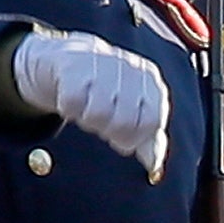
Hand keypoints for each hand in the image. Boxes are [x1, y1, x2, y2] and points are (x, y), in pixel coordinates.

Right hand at [13, 28, 169, 166]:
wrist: (71, 58)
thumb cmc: (109, 90)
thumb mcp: (134, 111)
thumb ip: (148, 139)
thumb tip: (153, 164)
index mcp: (150, 81)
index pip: (151, 121)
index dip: (135, 137)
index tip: (121, 136)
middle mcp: (130, 69)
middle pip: (124, 121)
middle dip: (110, 131)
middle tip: (102, 122)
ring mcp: (102, 64)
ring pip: (97, 114)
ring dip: (89, 120)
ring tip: (88, 107)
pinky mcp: (73, 66)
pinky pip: (72, 103)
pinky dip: (69, 108)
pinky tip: (73, 97)